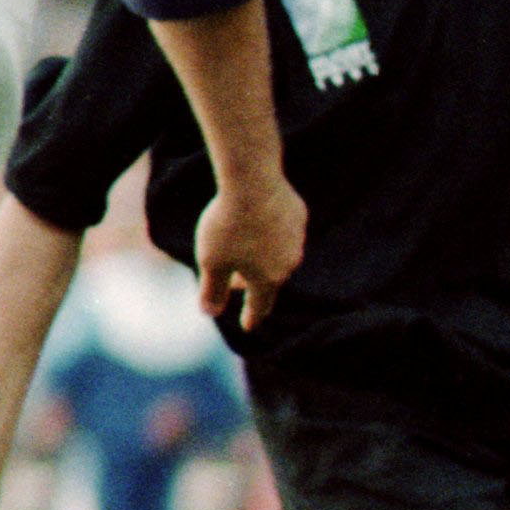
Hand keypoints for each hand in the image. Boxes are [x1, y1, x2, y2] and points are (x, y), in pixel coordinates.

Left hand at [196, 174, 305, 328]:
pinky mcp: (299, 217)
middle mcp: (288, 265)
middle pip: (269, 281)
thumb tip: (210, 312)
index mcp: (267, 279)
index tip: (248, 326)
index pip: (260, 307)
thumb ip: (211, 290)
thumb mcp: (211, 261)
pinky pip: (284, 233)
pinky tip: (257, 221)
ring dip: (262, 258)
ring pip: (279, 257)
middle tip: (232, 279)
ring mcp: (297, 240)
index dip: (251, 317)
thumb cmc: (229, 225)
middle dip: (251, 283)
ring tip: (243, 246)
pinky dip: (271, 234)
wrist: (253, 183)